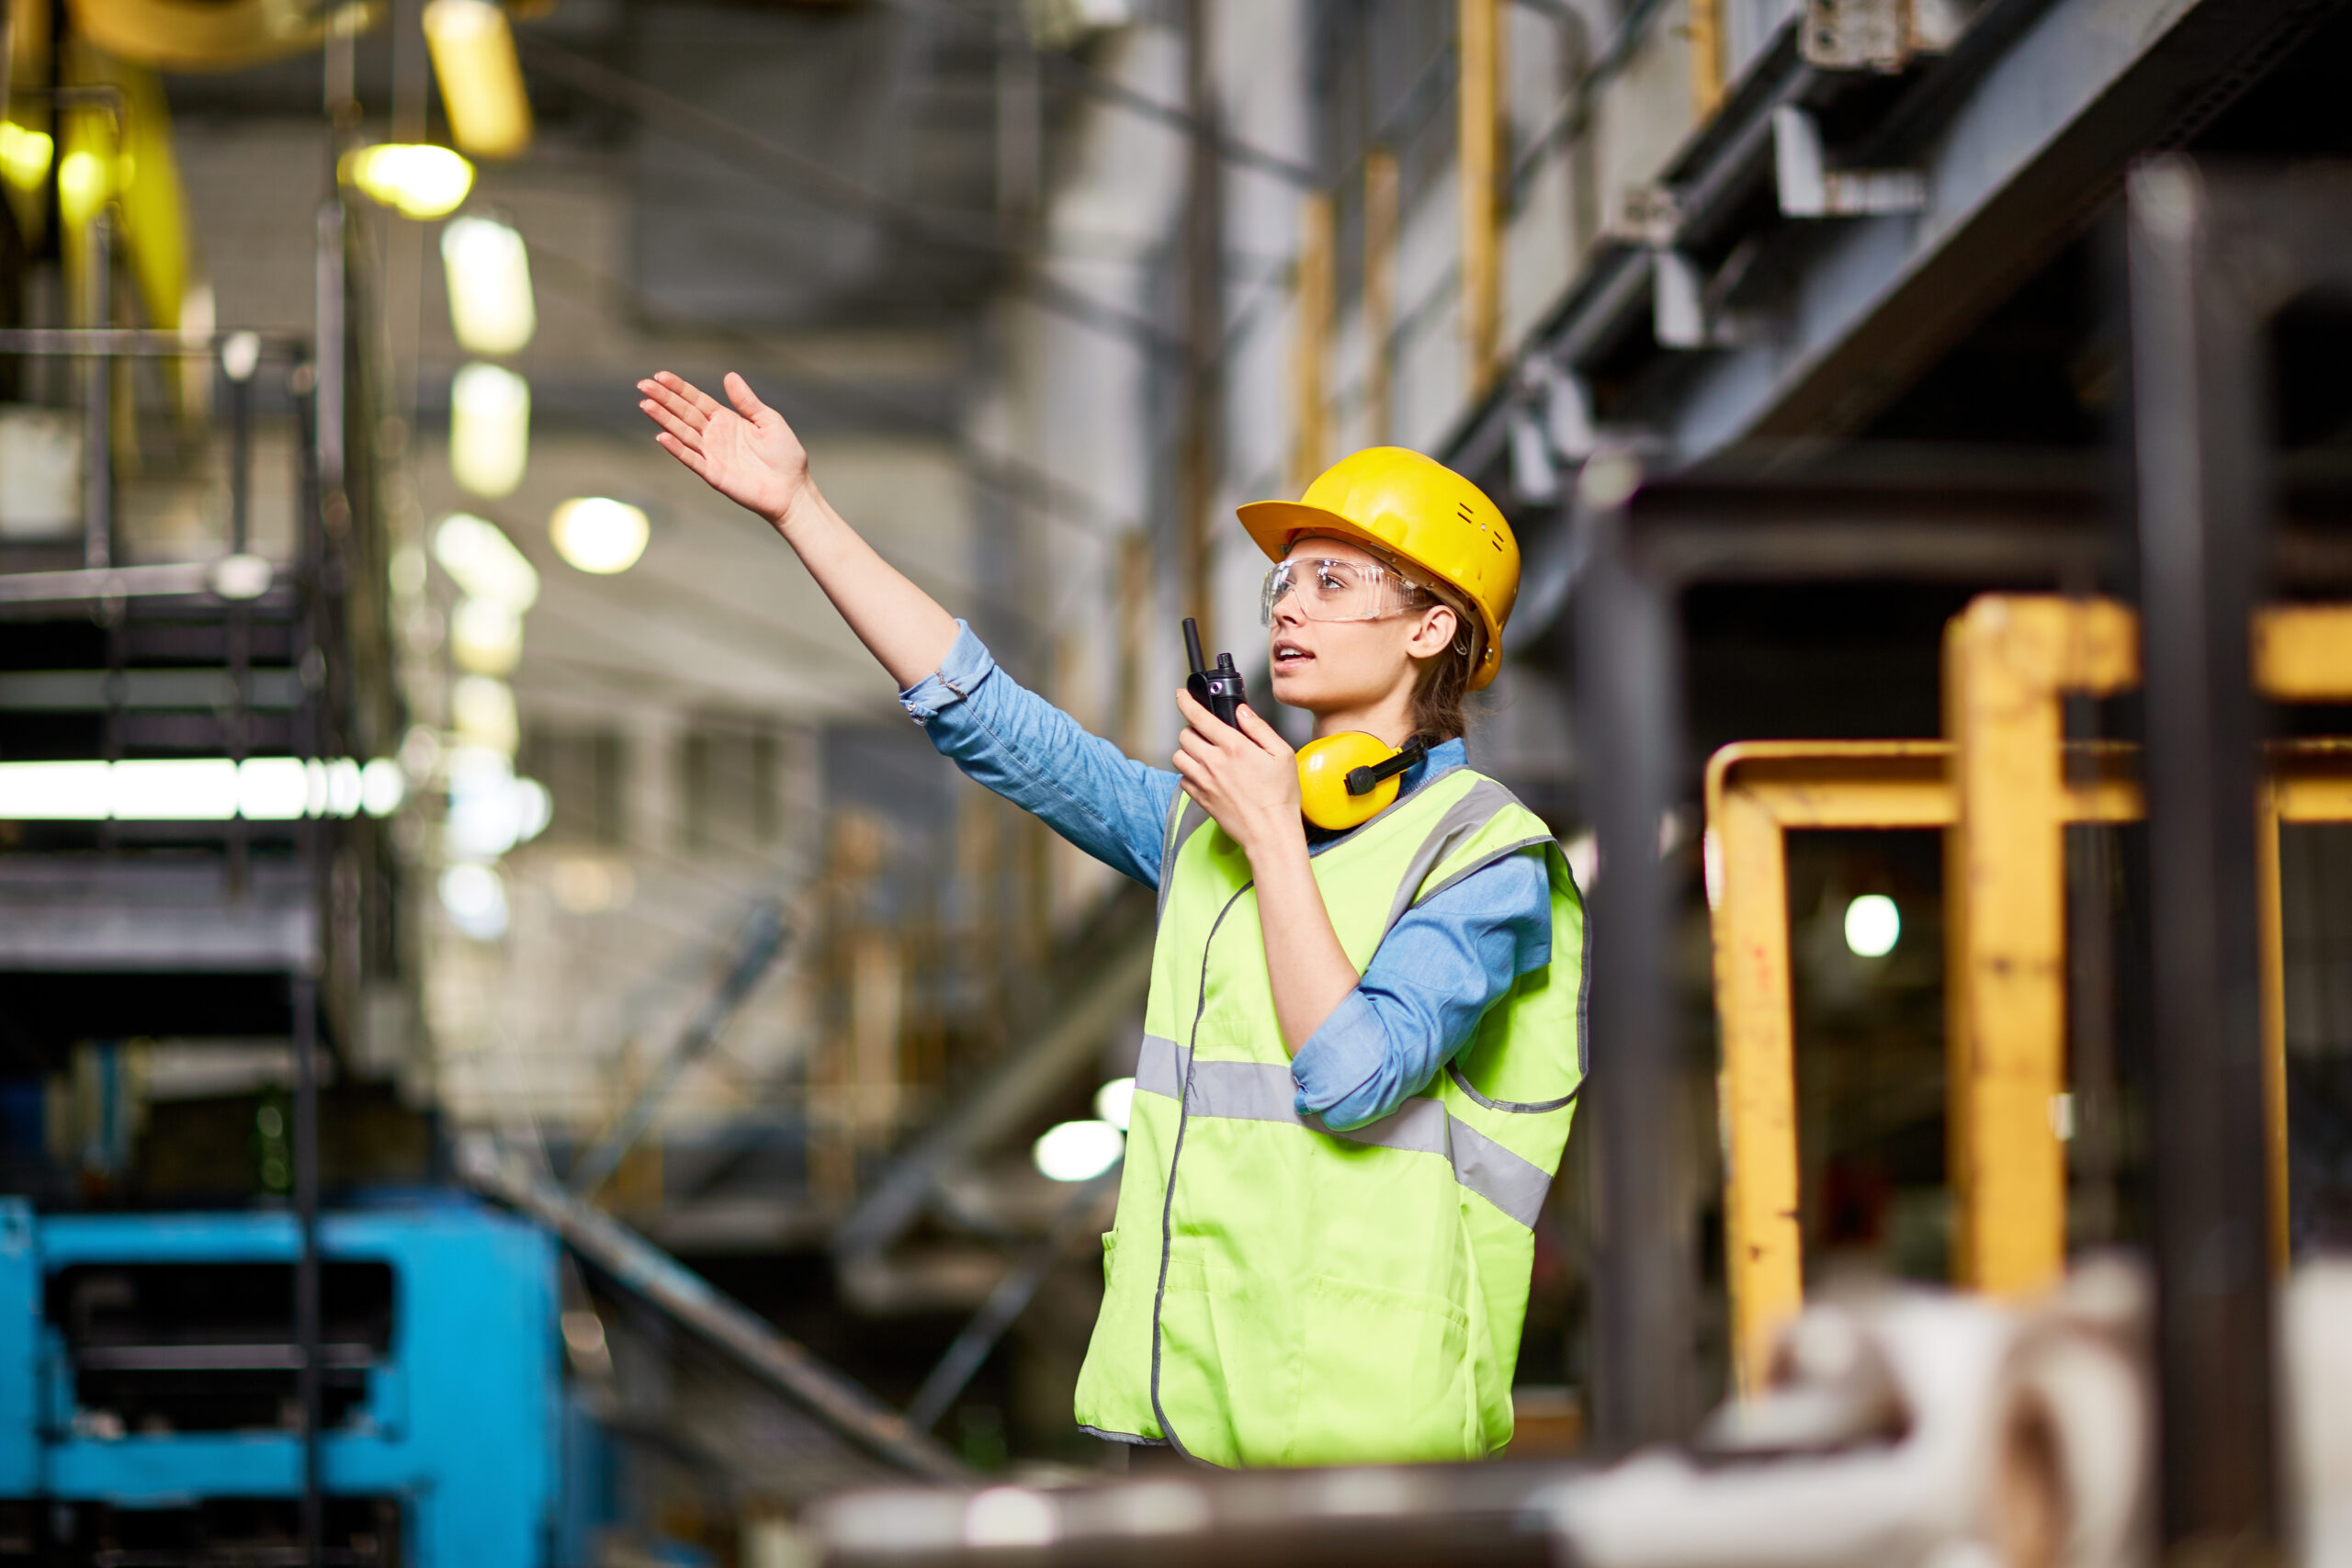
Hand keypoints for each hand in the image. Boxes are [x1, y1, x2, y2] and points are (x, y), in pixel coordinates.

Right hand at [638, 371, 812, 530]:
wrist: (792, 489)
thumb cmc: (785, 455)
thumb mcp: (769, 421)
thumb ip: (747, 402)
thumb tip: (729, 376)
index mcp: (726, 420)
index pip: (696, 400)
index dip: (679, 388)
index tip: (660, 375)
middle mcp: (715, 435)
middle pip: (684, 413)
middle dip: (663, 399)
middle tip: (643, 385)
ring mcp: (712, 454)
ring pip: (682, 433)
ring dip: (664, 420)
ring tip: (645, 404)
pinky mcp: (714, 474)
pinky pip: (692, 459)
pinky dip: (677, 449)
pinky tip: (662, 437)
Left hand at [1172, 689, 1301, 861]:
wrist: (1269, 833)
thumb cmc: (1280, 796)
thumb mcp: (1282, 754)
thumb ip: (1259, 728)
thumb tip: (1241, 711)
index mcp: (1233, 747)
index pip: (1199, 717)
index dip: (1186, 701)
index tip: (1181, 694)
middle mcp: (1213, 762)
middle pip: (1184, 735)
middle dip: (1192, 729)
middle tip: (1206, 733)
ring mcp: (1203, 781)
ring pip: (1178, 756)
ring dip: (1187, 751)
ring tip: (1204, 754)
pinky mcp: (1199, 798)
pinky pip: (1182, 779)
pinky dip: (1189, 773)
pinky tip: (1206, 775)